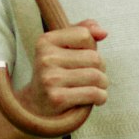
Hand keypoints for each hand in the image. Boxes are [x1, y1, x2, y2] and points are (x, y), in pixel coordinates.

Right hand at [8, 15, 109, 131]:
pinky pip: (93, 93)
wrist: (36, 106)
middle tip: (91, 76)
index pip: (85, 35)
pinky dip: (101, 97)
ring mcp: (50, 79)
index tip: (83, 57)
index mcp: (46, 41)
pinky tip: (96, 99)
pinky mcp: (57, 98)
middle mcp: (45, 58)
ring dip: (103, 84)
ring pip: (96, 76)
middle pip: (94, 58)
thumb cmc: (56, 73)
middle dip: (100, 68)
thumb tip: (103, 32)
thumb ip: (84, 31)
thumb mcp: (65, 47)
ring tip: (95, 87)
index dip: (91, 47)